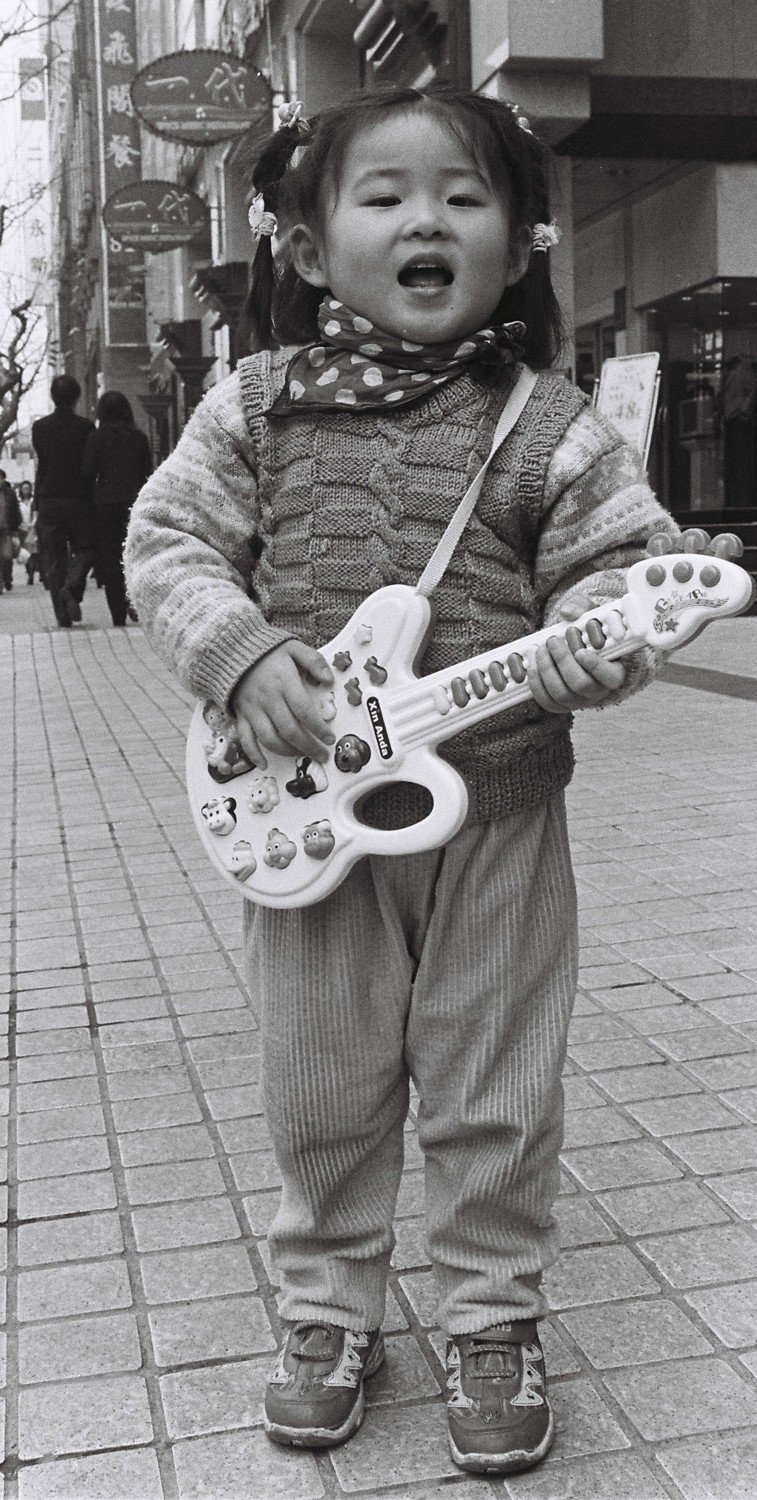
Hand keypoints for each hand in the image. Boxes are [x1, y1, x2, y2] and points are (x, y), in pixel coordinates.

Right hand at [231, 640, 334, 767]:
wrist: (232, 649)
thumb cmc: (266, 651)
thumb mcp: (294, 647)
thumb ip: (314, 661)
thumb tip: (329, 679)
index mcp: (283, 682)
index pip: (304, 711)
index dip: (318, 728)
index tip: (329, 738)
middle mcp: (268, 699)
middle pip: (289, 730)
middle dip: (308, 747)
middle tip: (322, 754)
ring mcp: (253, 709)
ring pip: (270, 739)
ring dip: (287, 752)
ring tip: (301, 755)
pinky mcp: (242, 715)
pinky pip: (245, 739)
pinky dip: (253, 754)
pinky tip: (264, 763)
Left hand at [528, 592, 625, 713]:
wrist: (577, 649)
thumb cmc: (588, 632)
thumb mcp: (589, 616)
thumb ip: (581, 609)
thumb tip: (567, 612)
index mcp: (614, 672)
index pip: (610, 676)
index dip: (595, 666)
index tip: (580, 651)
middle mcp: (598, 691)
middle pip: (580, 684)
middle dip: (562, 661)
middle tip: (552, 641)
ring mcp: (578, 701)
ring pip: (561, 693)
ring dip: (546, 669)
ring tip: (539, 649)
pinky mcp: (559, 705)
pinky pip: (546, 700)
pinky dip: (536, 682)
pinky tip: (533, 664)